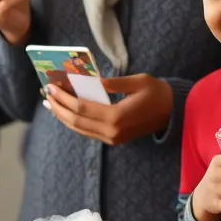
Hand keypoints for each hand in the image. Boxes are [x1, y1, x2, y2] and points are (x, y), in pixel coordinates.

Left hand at [43, 74, 172, 146]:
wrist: (174, 112)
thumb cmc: (157, 93)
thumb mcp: (136, 81)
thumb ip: (111, 83)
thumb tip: (89, 81)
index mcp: (117, 116)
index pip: (81, 108)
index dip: (64, 98)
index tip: (51, 87)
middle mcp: (112, 131)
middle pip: (76, 121)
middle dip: (58, 107)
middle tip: (46, 95)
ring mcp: (112, 138)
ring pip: (80, 129)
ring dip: (63, 116)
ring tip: (51, 104)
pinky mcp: (114, 139)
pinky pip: (88, 132)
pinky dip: (74, 122)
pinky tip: (66, 112)